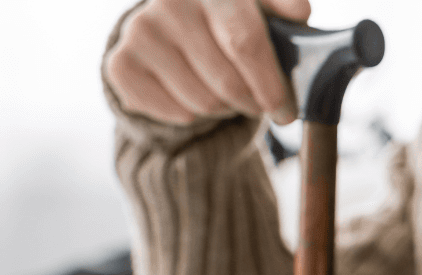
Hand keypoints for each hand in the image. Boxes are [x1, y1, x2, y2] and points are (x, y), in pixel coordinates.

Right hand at [105, 0, 309, 124]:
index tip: (285, 111)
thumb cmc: (229, 19)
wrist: (173, 24)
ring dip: (224, 109)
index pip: (245, 41)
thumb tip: (300, 12)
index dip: (269, 83)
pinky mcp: (121, 63)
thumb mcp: (260, 7)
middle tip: (258, 104)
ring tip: (225, 92)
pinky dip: (195, 117)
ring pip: (203, 103)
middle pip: (226, 81)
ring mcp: (141, 31)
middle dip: (251, 103)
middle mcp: (170, 2)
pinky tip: (194, 93)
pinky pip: (176, 114)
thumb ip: (282, 6)